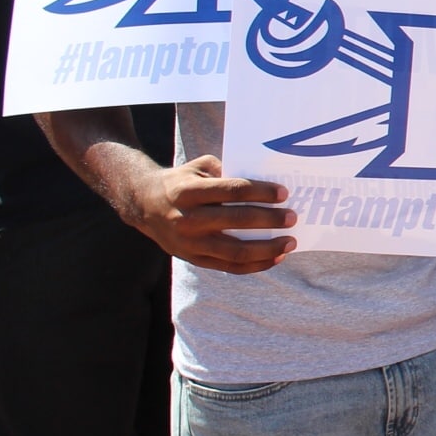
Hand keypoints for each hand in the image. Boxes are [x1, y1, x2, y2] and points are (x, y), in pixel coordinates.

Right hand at [122, 156, 294, 272]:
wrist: (144, 204)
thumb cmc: (181, 182)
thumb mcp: (199, 168)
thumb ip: (227, 171)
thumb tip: (266, 181)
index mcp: (189, 192)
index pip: (231, 191)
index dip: (260, 192)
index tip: (284, 193)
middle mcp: (187, 219)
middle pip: (236, 221)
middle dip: (269, 220)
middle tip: (292, 217)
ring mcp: (190, 243)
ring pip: (235, 251)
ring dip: (267, 248)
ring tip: (290, 242)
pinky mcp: (194, 259)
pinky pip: (230, 266)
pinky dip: (256, 264)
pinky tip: (277, 257)